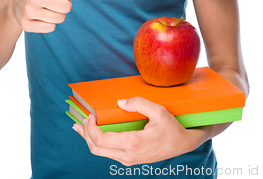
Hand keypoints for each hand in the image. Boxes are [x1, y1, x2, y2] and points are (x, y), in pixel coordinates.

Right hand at [8, 0, 75, 32]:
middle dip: (61, 6)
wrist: (11, 7)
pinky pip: (51, 28)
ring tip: (44, 9)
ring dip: (55, 15)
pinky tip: (38, 18)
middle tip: (50, 1)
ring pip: (60, 19)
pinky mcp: (25, 25)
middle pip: (67, 7)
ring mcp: (28, 11)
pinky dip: (47, 25)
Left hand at [72, 96, 206, 165]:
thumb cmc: (171, 127)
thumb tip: (120, 103)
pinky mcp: (130, 160)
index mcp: (133, 144)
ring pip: (100, 153)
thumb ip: (138, 103)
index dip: (90, 127)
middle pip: (96, 148)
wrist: (183, 144)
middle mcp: (128, 156)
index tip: (91, 114)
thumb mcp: (158, 111)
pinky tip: (93, 135)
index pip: (101, 139)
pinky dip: (97, 143)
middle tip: (82, 118)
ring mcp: (128, 160)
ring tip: (80, 126)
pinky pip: (108, 153)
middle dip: (85, 133)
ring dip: (89, 139)